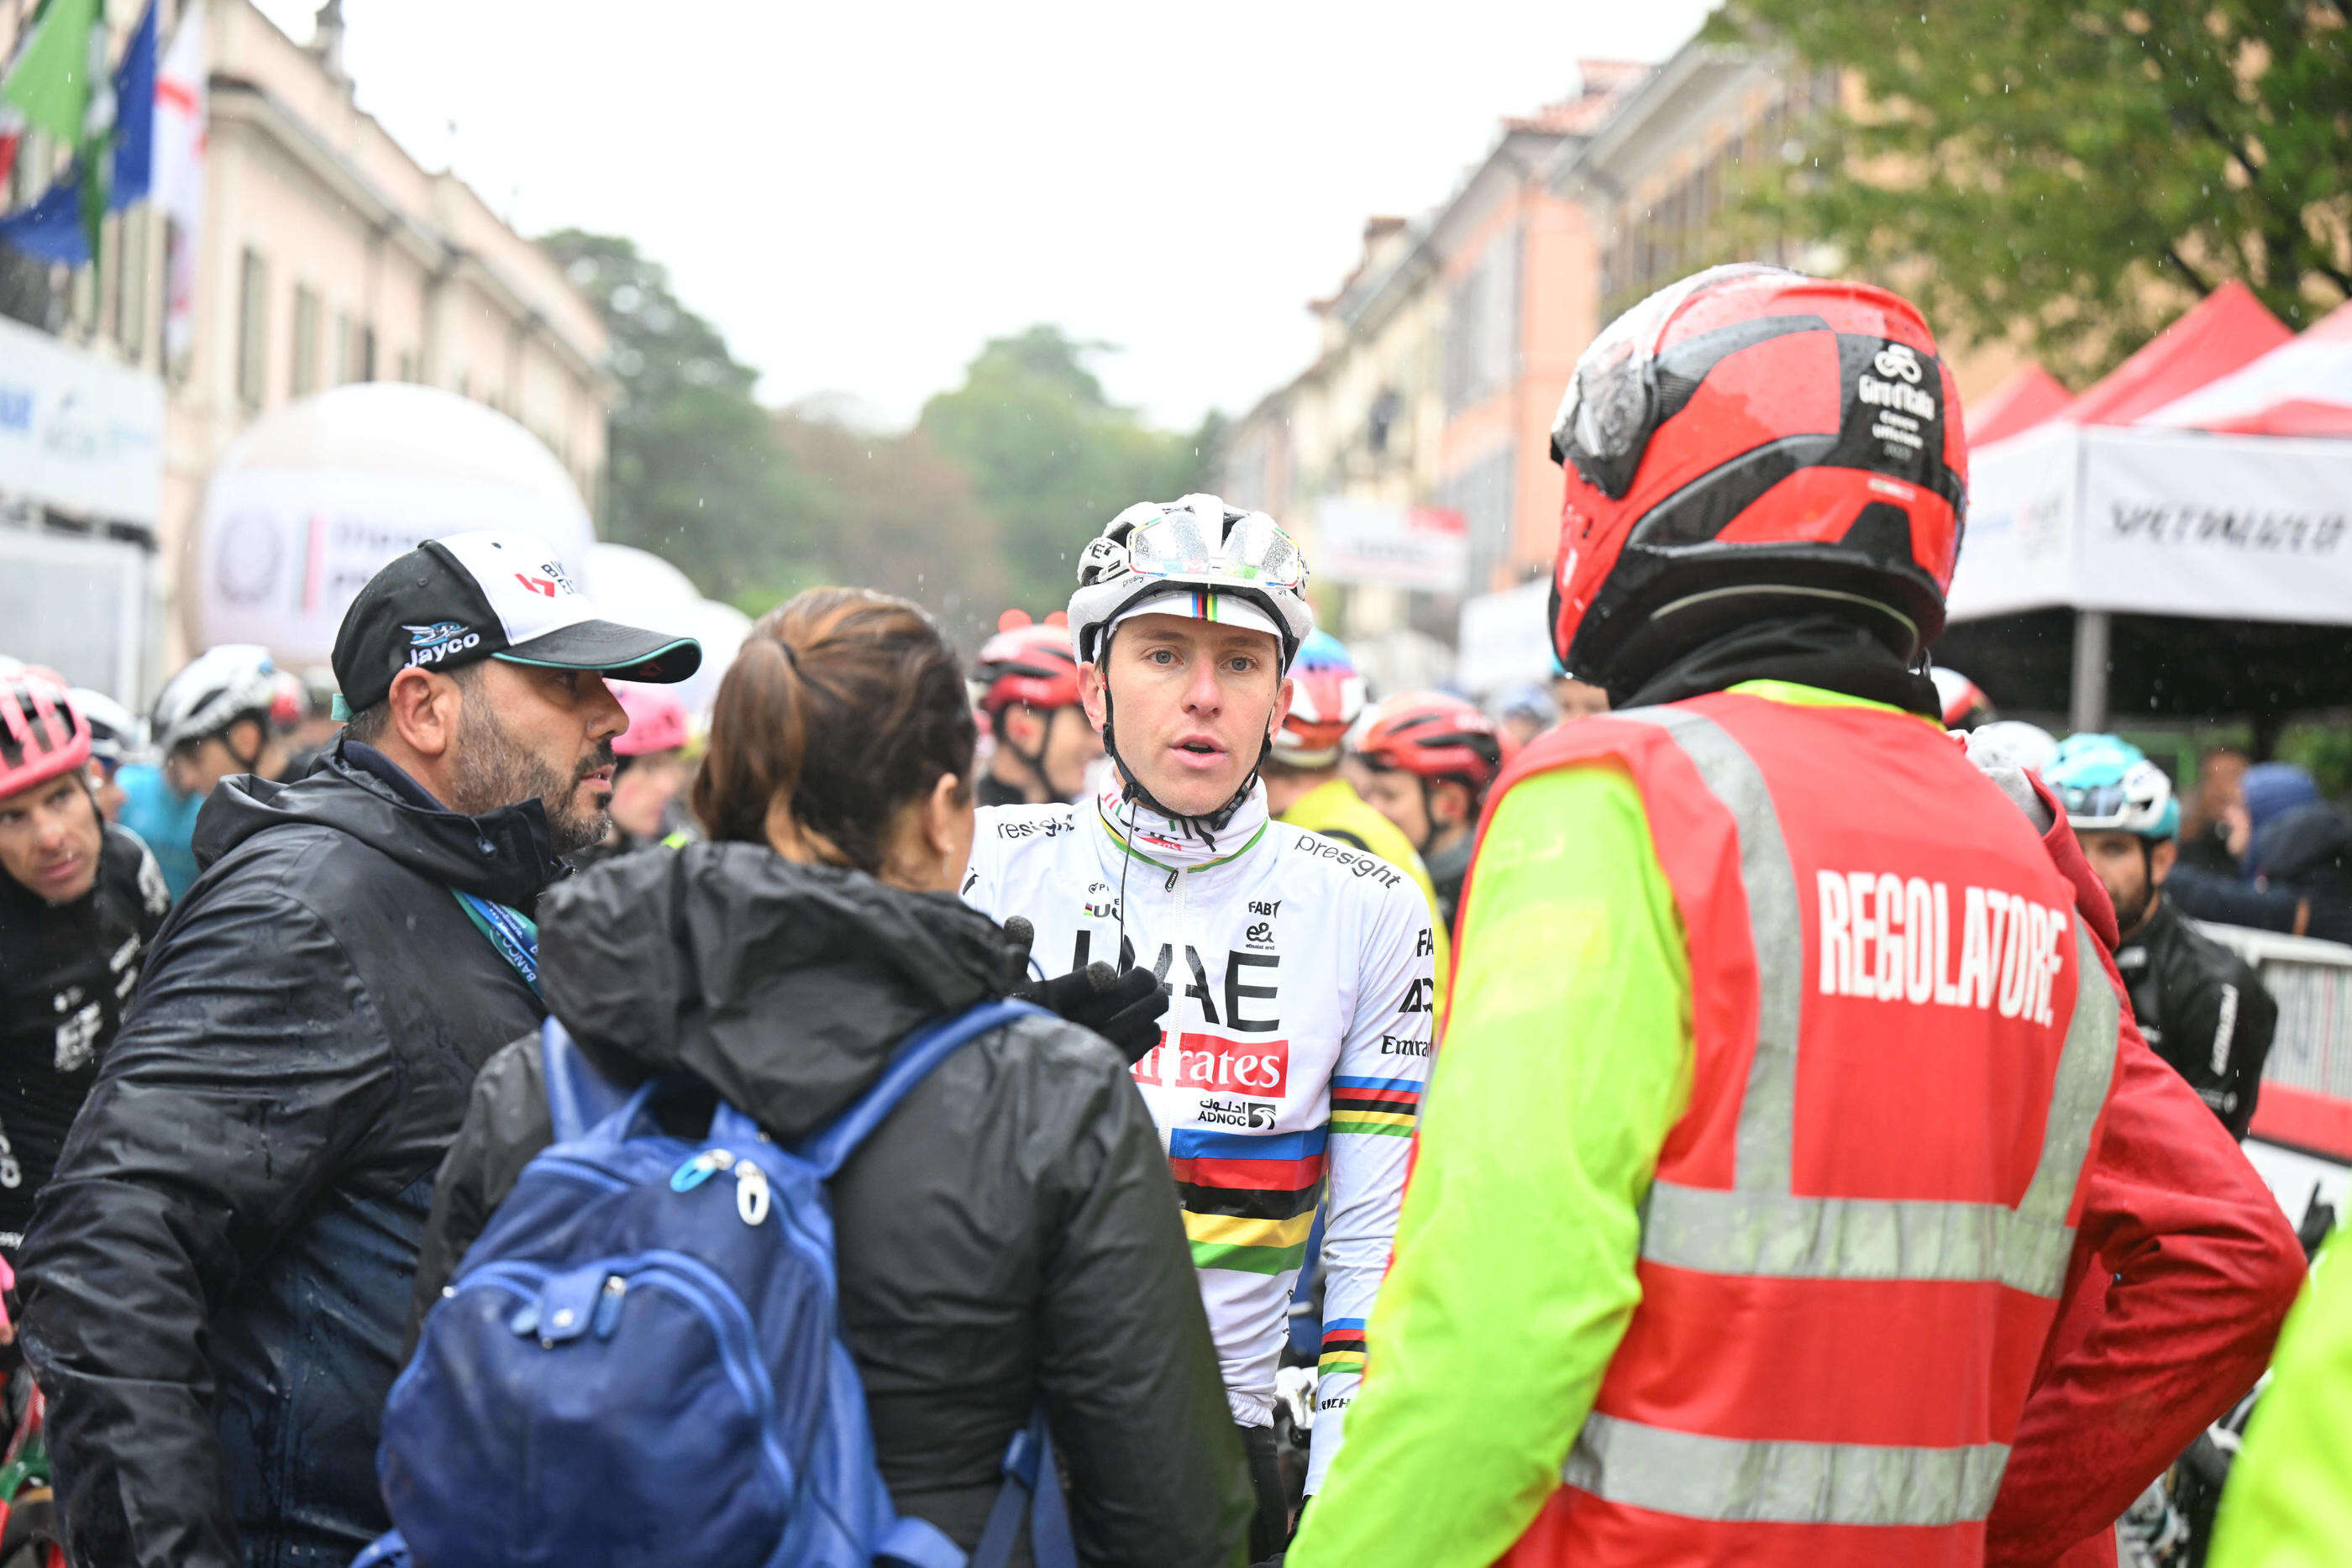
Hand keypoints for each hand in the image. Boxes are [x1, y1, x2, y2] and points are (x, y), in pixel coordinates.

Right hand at [1002, 917, 1168, 1062]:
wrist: (1016, 1067)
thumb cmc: (1012, 1019)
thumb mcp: (1006, 987)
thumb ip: (1016, 954)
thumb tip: (1019, 921)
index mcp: (1037, 1003)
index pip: (1068, 989)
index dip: (1092, 979)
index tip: (1109, 969)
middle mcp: (1061, 1027)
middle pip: (1107, 1006)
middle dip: (1135, 988)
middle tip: (1150, 977)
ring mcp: (1080, 1052)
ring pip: (1123, 1029)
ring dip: (1147, 1011)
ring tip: (1158, 997)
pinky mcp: (1095, 1070)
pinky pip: (1128, 1054)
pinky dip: (1145, 1039)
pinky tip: (1152, 1026)